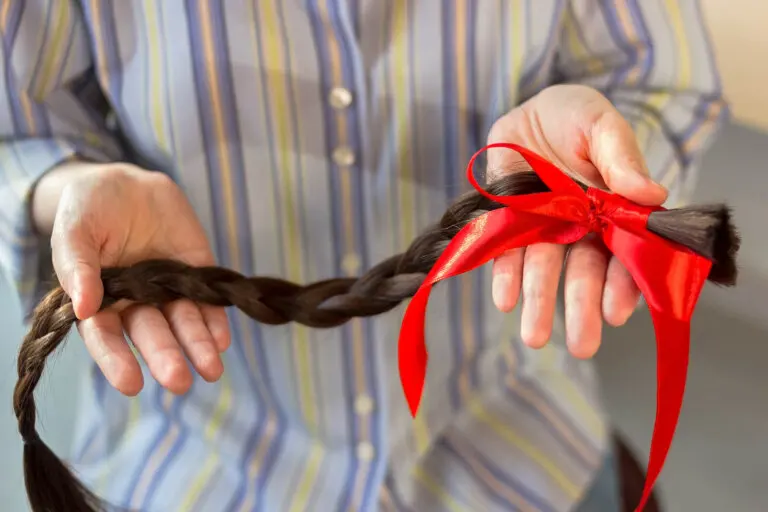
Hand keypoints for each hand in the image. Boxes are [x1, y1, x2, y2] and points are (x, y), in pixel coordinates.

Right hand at [41, 162, 229, 395]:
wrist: (128, 182)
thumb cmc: (90, 208)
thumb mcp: (74, 229)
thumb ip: (76, 264)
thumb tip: (82, 306)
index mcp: (100, 301)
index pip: (106, 337)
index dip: (117, 361)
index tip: (132, 384)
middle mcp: (136, 303)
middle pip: (151, 335)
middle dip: (165, 358)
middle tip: (178, 381)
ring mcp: (169, 290)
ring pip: (184, 324)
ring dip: (198, 347)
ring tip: (211, 369)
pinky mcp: (197, 273)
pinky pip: (208, 301)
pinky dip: (216, 321)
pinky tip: (223, 339)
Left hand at [487, 84, 667, 358]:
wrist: (530, 110)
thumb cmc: (576, 117)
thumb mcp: (601, 125)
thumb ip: (621, 158)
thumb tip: (652, 196)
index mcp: (613, 211)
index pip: (623, 255)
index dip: (622, 285)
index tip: (617, 312)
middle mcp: (580, 228)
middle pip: (584, 272)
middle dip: (582, 309)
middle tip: (583, 346)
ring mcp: (544, 227)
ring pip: (544, 269)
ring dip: (540, 303)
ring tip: (534, 337)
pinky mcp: (510, 221)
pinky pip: (506, 252)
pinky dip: (506, 276)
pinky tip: (505, 299)